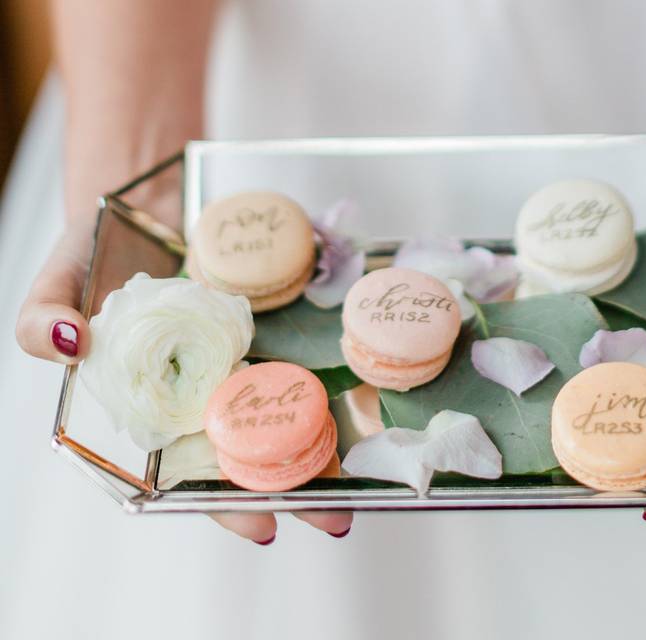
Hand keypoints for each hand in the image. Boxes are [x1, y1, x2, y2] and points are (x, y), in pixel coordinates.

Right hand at [16, 214, 352, 543]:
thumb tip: (71, 341)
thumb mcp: (60, 280)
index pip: (192, 472)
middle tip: (338, 518)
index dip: (227, 504)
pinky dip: (325, 391)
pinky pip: (299, 365)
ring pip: (283, 420)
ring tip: (360, 479)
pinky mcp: (270, 331)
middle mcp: (204, 394)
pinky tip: (356, 413)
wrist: (143, 206)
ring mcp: (241, 363)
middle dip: (292, 491)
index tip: (267, 528)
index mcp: (156, 408)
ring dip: (320, 451)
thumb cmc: (95, 254)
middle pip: (251, 457)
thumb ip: (43, 316)